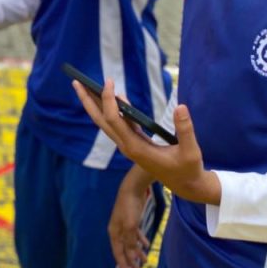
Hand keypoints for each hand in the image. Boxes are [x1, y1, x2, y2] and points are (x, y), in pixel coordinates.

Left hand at [73, 78, 220, 204]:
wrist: (186, 186)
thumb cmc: (188, 169)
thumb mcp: (191, 151)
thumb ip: (185, 130)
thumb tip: (181, 107)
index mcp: (135, 147)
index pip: (114, 119)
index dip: (108, 100)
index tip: (109, 81)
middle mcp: (126, 146)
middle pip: (100, 121)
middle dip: (87, 101)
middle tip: (75, 81)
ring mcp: (128, 145)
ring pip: (106, 123)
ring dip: (96, 105)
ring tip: (87, 86)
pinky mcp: (134, 143)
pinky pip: (119, 124)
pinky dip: (114, 109)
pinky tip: (117, 97)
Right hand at [109, 167, 152, 267]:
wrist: (131, 190)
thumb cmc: (128, 208)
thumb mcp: (130, 227)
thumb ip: (131, 242)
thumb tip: (132, 256)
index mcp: (114, 233)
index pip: (118, 253)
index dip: (123, 264)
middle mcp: (118, 231)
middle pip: (124, 249)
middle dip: (130, 260)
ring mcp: (125, 226)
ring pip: (130, 243)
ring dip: (137, 252)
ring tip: (144, 260)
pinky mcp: (132, 221)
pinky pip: (135, 235)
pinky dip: (140, 241)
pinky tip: (146, 245)